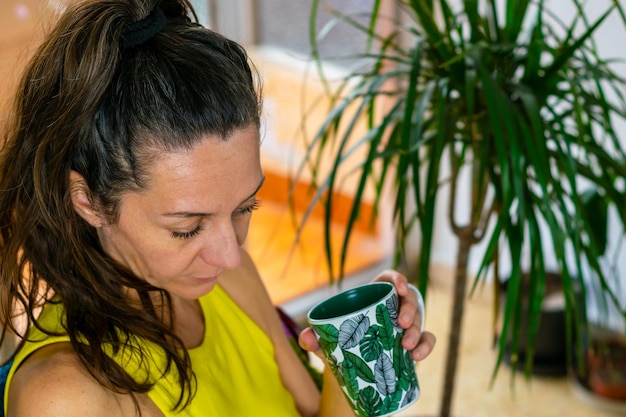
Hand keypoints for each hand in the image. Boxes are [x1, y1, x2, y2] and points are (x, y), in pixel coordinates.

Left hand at [299, 269, 435, 360]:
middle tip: (402, 324)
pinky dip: (426, 345)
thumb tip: (306, 339)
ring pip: (419, 319)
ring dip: (417, 331)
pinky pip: (427, 339)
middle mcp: (393, 306)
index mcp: (373, 295)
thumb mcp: (327, 340)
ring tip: (407, 346)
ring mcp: (405, 324)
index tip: (399, 287)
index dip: (398, 278)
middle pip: (409, 299)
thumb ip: (314, 338)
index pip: (390, 278)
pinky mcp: (414, 341)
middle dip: (410, 309)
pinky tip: (417, 356)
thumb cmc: (340, 344)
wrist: (352, 367)